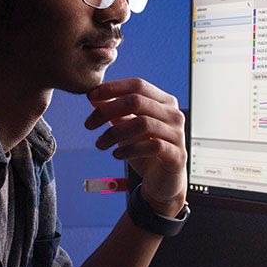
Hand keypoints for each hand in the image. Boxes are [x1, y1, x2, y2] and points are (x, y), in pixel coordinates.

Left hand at [84, 78, 186, 217]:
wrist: (164, 181)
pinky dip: (130, 149)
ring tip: (100, 144)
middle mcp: (174, 114)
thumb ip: (114, 112)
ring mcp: (177, 134)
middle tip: (89, 124)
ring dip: (114, 133)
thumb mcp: (127, 128)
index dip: (113, 88)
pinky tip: (116, 154)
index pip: (138, 84)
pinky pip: (152, 146)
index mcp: (163, 102)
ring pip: (143, 123)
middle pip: (137, 101)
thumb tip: (93, 96)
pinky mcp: (177, 155)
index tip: (90, 96)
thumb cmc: (146, 151)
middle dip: (108, 110)